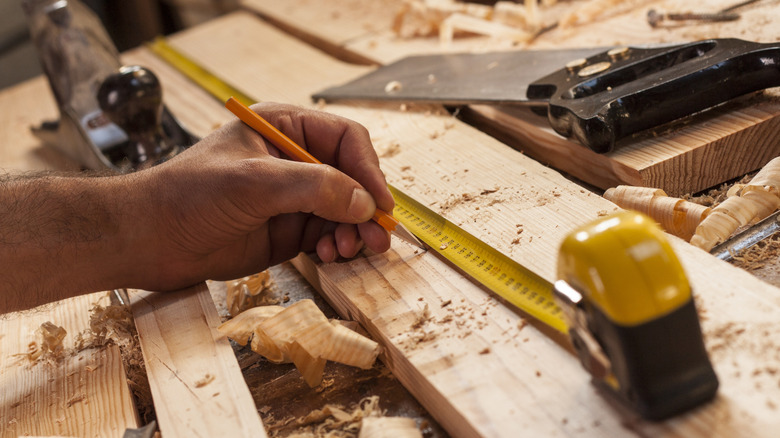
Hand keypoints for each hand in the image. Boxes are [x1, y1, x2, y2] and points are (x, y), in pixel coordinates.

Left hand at [130, 102, 392, 289]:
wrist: (149, 240)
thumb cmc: (189, 196)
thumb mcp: (254, 182)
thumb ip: (313, 187)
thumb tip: (364, 203)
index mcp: (285, 129)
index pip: (345, 140)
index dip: (367, 170)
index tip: (379, 203)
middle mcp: (294, 161)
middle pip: (351, 178)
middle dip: (366, 207)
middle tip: (378, 236)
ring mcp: (292, 197)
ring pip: (344, 210)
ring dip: (354, 231)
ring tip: (349, 249)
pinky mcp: (287, 230)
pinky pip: (327, 234)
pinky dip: (336, 245)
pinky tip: (329, 255)